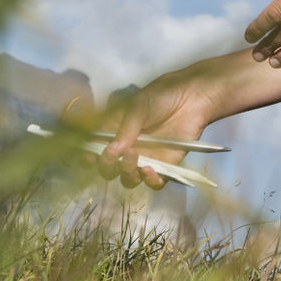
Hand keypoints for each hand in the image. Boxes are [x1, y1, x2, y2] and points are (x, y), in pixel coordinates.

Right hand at [95, 73, 213, 190]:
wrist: (192, 97)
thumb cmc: (161, 97)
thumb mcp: (137, 107)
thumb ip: (124, 129)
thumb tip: (110, 151)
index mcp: (115, 133)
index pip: (95, 150)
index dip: (88, 157)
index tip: (88, 158)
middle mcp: (127, 149)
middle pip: (108, 169)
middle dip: (106, 166)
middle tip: (113, 155)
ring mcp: (146, 159)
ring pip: (128, 179)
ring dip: (126, 173)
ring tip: (134, 156)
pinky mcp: (165, 166)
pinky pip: (154, 183)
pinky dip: (149, 181)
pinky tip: (149, 170)